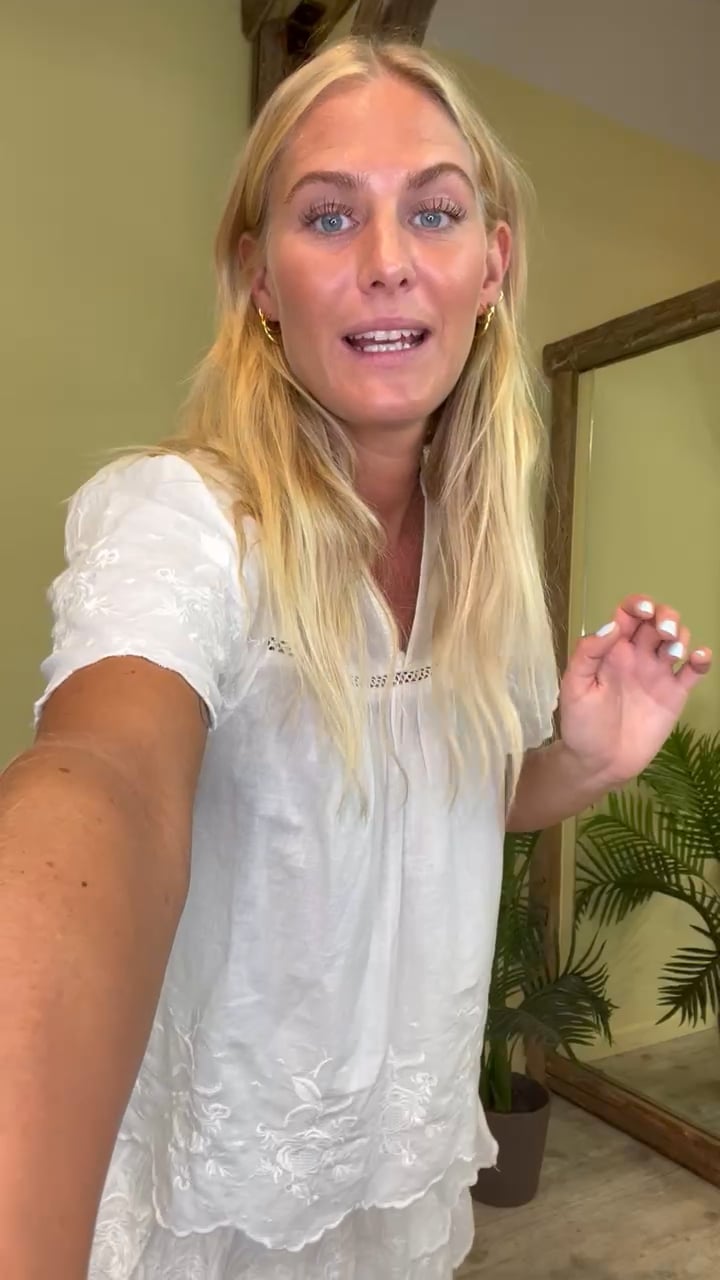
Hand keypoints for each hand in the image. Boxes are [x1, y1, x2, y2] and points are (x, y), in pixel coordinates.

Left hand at [558, 595, 712, 787]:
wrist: (598, 763)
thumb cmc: (581, 724)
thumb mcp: (574, 687)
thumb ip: (588, 653)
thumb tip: (613, 624)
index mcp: (612, 650)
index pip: (628, 614)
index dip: (638, 604)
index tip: (644, 610)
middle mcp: (637, 656)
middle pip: (657, 621)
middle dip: (666, 616)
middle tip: (664, 632)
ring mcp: (657, 674)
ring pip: (677, 640)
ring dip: (681, 635)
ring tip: (673, 652)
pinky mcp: (674, 694)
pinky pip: (693, 671)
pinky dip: (701, 659)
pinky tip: (698, 657)